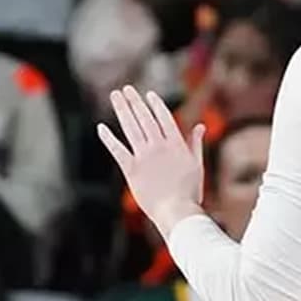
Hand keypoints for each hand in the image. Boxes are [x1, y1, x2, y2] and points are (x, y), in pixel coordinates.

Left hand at [95, 85, 206, 232]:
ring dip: (122, 110)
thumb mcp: (197, 165)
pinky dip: (108, 138)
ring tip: (116, 96)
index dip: (155, 104)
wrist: (176, 211)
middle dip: (134, 101)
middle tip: (125, 89)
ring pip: (131, 128)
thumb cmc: (189, 192)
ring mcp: (144, 157)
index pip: (163, 117)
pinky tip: (101, 127)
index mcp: (176, 144)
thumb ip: (196, 143)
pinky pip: (117, 150)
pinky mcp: (131, 169)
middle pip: (144, 118)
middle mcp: (159, 146)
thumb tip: (200, 125)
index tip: (148, 94)